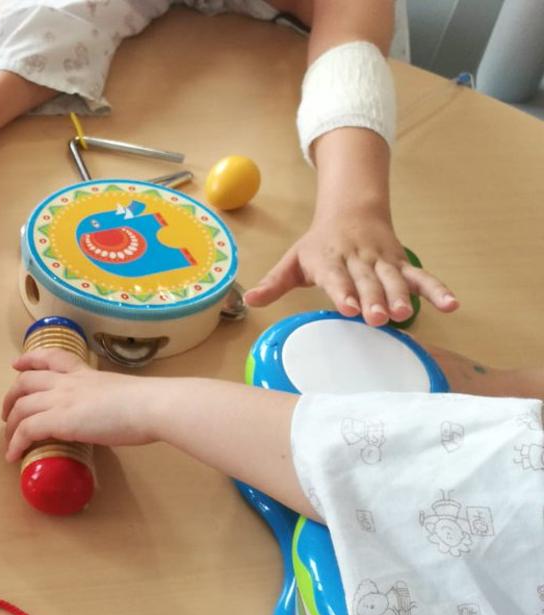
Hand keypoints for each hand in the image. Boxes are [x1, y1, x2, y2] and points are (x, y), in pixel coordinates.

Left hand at [1, 349, 159, 460]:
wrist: (149, 406)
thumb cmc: (147, 403)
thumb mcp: (121, 392)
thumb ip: (107, 400)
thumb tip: (111, 415)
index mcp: (84, 373)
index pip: (51, 358)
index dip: (30, 359)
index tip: (17, 364)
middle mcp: (67, 382)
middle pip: (25, 382)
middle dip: (10, 397)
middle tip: (7, 413)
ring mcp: (61, 399)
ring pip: (20, 407)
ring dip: (10, 425)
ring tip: (8, 440)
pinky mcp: (59, 420)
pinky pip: (26, 430)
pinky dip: (15, 443)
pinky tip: (12, 455)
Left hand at [244, 212, 458, 326]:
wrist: (351, 210)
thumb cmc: (318, 245)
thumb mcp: (292, 261)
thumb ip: (273, 283)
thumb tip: (248, 301)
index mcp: (329, 259)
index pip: (335, 277)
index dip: (342, 291)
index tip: (347, 307)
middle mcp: (358, 260)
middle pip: (367, 281)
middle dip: (373, 298)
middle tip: (378, 318)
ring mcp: (383, 262)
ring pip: (394, 279)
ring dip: (401, 297)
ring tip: (406, 315)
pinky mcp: (401, 264)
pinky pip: (422, 277)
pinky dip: (437, 290)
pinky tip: (452, 305)